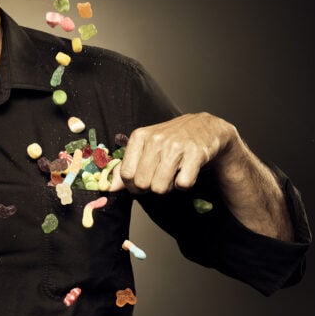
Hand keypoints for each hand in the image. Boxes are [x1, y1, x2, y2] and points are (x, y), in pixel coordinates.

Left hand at [108, 112, 233, 193]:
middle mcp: (156, 140)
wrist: (205, 127)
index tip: (141, 182)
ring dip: (168, 186)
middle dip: (150, 187)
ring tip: (173, 173)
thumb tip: (109, 188)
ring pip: (160, 187)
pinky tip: (186, 171)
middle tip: (159, 177)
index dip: (132, 185)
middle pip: (142, 184)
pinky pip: (183, 184)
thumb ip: (126, 165)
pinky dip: (184, 184)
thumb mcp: (145, 146)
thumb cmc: (171, 139)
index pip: (126, 174)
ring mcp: (176, 147)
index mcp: (140, 136)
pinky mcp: (195, 154)